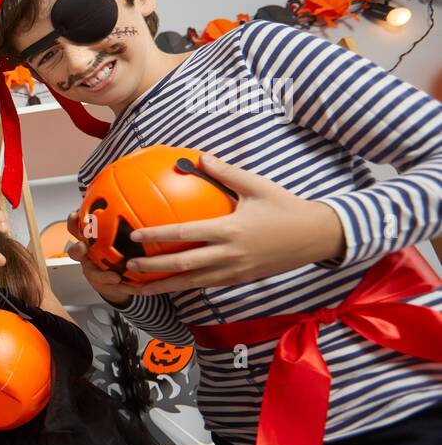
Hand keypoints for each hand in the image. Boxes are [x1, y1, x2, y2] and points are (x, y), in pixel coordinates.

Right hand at [66, 210, 139, 305]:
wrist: (121, 275)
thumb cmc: (118, 250)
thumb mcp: (120, 232)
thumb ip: (124, 217)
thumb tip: (140, 194)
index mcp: (89, 240)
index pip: (77, 228)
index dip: (73, 222)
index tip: (76, 214)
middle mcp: (88, 255)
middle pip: (76, 252)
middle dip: (78, 249)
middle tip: (83, 248)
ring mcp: (94, 270)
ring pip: (93, 274)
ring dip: (102, 275)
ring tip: (114, 277)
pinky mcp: (103, 285)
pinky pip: (111, 287)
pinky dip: (122, 287)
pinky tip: (134, 286)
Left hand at [118, 154, 346, 294]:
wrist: (317, 237)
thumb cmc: (285, 208)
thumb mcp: (257, 185)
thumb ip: (226, 173)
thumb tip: (199, 157)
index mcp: (230, 230)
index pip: (185, 235)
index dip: (157, 235)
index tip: (135, 235)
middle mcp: (229, 255)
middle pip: (183, 265)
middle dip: (153, 269)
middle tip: (126, 266)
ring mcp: (234, 271)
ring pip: (191, 282)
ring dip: (163, 286)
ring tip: (137, 288)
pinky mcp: (239, 280)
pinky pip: (206, 285)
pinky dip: (184, 286)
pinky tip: (167, 286)